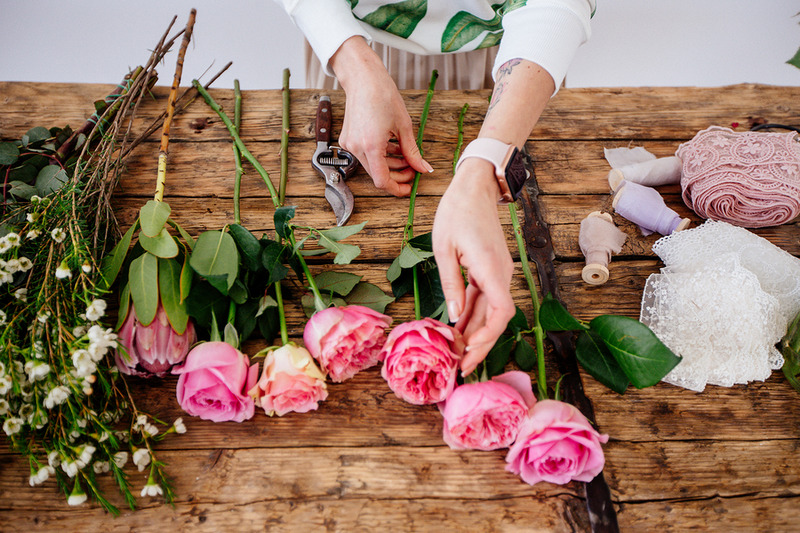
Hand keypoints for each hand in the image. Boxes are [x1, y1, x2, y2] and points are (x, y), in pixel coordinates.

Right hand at [330, 37, 432, 195]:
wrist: (363, 78)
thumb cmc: (382, 95)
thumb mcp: (404, 126)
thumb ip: (412, 152)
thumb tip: (423, 168)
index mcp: (371, 146)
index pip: (382, 181)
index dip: (397, 188)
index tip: (408, 188)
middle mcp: (356, 148)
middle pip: (378, 174)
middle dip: (397, 175)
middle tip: (413, 170)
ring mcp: (350, 144)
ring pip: (373, 165)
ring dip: (390, 165)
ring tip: (407, 156)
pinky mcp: (348, 139)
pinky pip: (366, 155)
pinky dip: (381, 155)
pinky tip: (394, 148)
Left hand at [432, 158, 516, 375]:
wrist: (474, 187)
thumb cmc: (456, 212)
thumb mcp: (443, 248)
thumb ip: (451, 284)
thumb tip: (453, 317)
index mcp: (490, 267)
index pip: (501, 312)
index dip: (488, 336)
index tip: (470, 351)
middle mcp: (500, 273)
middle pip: (497, 318)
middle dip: (481, 344)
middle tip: (461, 368)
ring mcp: (498, 272)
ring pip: (491, 311)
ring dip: (477, 332)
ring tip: (457, 354)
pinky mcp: (492, 270)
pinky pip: (486, 299)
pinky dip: (474, 316)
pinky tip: (459, 329)